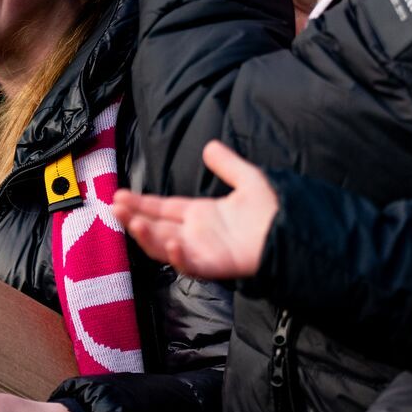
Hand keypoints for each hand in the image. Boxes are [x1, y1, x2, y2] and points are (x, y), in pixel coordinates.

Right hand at [113, 141, 276, 279]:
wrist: (297, 232)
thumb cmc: (275, 211)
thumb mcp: (249, 180)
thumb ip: (228, 165)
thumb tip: (210, 146)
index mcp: (201, 215)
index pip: (163, 208)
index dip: (141, 202)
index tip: (119, 195)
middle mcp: (197, 235)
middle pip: (157, 227)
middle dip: (134, 218)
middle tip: (114, 207)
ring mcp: (204, 251)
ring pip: (165, 246)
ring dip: (146, 235)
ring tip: (129, 220)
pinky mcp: (216, 266)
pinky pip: (192, 265)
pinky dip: (179, 256)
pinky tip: (171, 242)